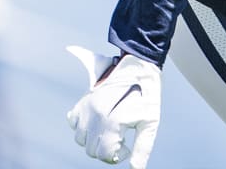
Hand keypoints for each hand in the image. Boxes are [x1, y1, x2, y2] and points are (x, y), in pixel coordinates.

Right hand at [66, 46, 161, 167]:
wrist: (139, 67)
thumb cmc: (148, 95)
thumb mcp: (151, 121)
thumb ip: (143, 147)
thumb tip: (136, 168)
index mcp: (112, 123)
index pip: (105, 155)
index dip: (117, 156)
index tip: (126, 147)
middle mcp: (95, 117)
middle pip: (92, 150)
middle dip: (106, 149)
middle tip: (120, 138)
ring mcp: (86, 109)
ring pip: (80, 139)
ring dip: (93, 140)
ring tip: (109, 130)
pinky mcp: (82, 102)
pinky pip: (73, 123)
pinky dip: (82, 126)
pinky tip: (97, 121)